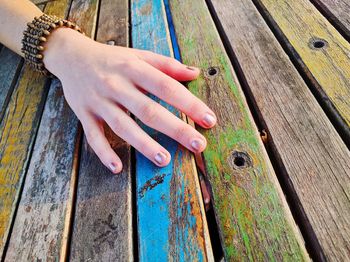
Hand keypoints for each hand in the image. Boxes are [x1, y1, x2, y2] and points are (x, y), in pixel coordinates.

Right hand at [43, 28, 216, 173]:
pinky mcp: (84, 115)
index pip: (166, 87)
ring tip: (165, 160)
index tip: (209, 120)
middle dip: (176, 129)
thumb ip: (167, 64)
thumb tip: (195, 72)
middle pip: (149, 110)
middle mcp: (117, 86)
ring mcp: (99, 102)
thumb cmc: (113, 58)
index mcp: (134, 68)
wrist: (72, 56)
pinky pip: (93, 137)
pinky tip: (117, 168)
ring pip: (123, 126)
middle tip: (199, 145)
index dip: (189, 103)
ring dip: (144, 144)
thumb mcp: (139, 55)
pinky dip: (104, 153)